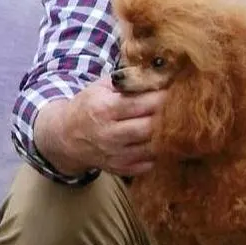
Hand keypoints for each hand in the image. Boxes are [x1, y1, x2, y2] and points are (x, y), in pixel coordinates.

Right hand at [34, 74, 166, 176]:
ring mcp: (115, 155)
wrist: (66, 136)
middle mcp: (109, 135)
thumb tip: (160, 75)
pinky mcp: (120, 169)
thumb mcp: (102, 86)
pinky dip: (158, 152)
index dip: (162, 97)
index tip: (176, 90)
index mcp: (105, 109)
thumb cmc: (89, 105)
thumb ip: (129, 81)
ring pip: (152, 147)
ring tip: (174, 123)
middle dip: (168, 116)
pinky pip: (148, 163)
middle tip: (180, 107)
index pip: (141, 104)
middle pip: (150, 127)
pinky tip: (161, 140)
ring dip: (166, 135)